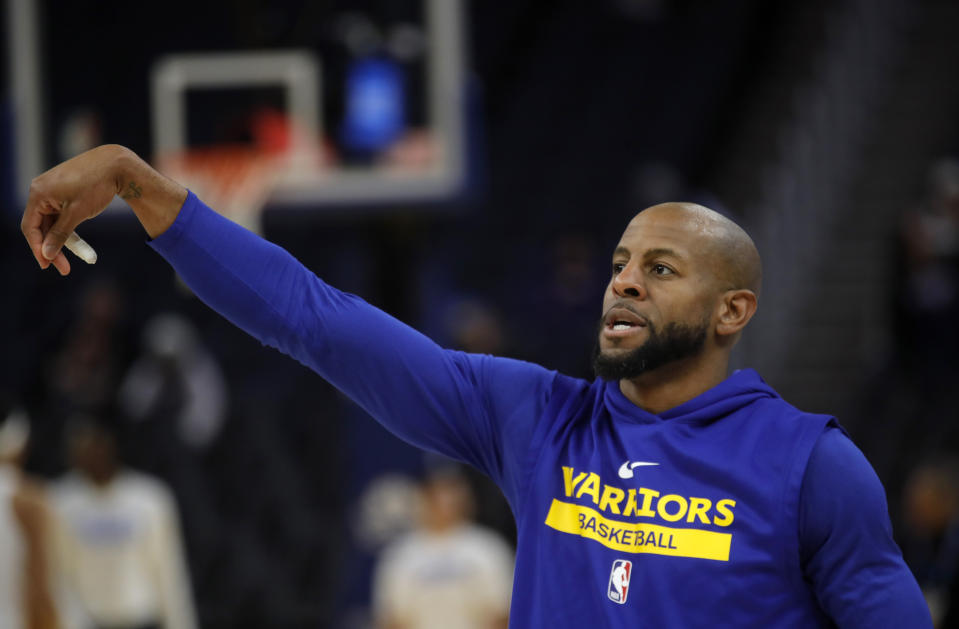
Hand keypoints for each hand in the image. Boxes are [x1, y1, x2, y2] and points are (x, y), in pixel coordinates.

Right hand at [20, 145, 126, 274]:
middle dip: (53, 248)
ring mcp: (51, 189)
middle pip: (40, 226)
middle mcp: (40, 190)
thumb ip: (60, 234)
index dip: (38, 249)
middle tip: (64, 269)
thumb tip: (47, 254)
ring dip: (63, 240)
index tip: (48, 266)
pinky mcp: (63, 191)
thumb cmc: (96, 186)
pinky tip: (80, 244)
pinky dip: (69, 229)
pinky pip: (60, 215)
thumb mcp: (77, 213)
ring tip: (83, 256)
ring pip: (52, 222)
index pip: (30, 227)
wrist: (116, 165)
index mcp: (38, 193)